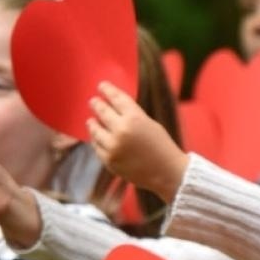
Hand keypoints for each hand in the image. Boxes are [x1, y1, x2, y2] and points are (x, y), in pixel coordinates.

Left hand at [88, 82, 187, 200]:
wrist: (168, 173)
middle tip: (93, 101)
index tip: (101, 86)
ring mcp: (113, 146)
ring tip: (91, 120)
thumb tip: (112, 108)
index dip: (107, 90)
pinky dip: (96, 139)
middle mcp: (121, 130)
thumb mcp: (150, 124)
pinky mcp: (108, 160)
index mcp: (135, 118)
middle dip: (97, 104)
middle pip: (102, 111)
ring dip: (93, 123)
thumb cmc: (162, 147)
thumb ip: (131, 116)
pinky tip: (97, 137)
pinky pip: (96, 145)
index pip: (116, 98)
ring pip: (95, 129)